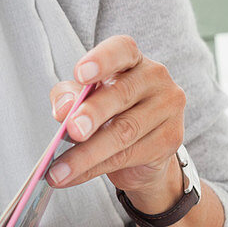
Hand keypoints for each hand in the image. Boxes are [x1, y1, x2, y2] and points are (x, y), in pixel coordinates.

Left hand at [46, 35, 186, 213]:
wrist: (141, 150)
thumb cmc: (108, 113)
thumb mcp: (83, 99)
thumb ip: (69, 96)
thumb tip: (63, 109)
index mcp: (132, 60)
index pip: (121, 50)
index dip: (102, 60)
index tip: (80, 74)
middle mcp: (155, 78)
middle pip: (122, 94)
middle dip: (92, 114)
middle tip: (71, 130)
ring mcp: (168, 109)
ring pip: (123, 132)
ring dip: (86, 154)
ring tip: (57, 170)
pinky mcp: (170, 140)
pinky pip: (127, 156)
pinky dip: (93, 169)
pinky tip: (71, 177)